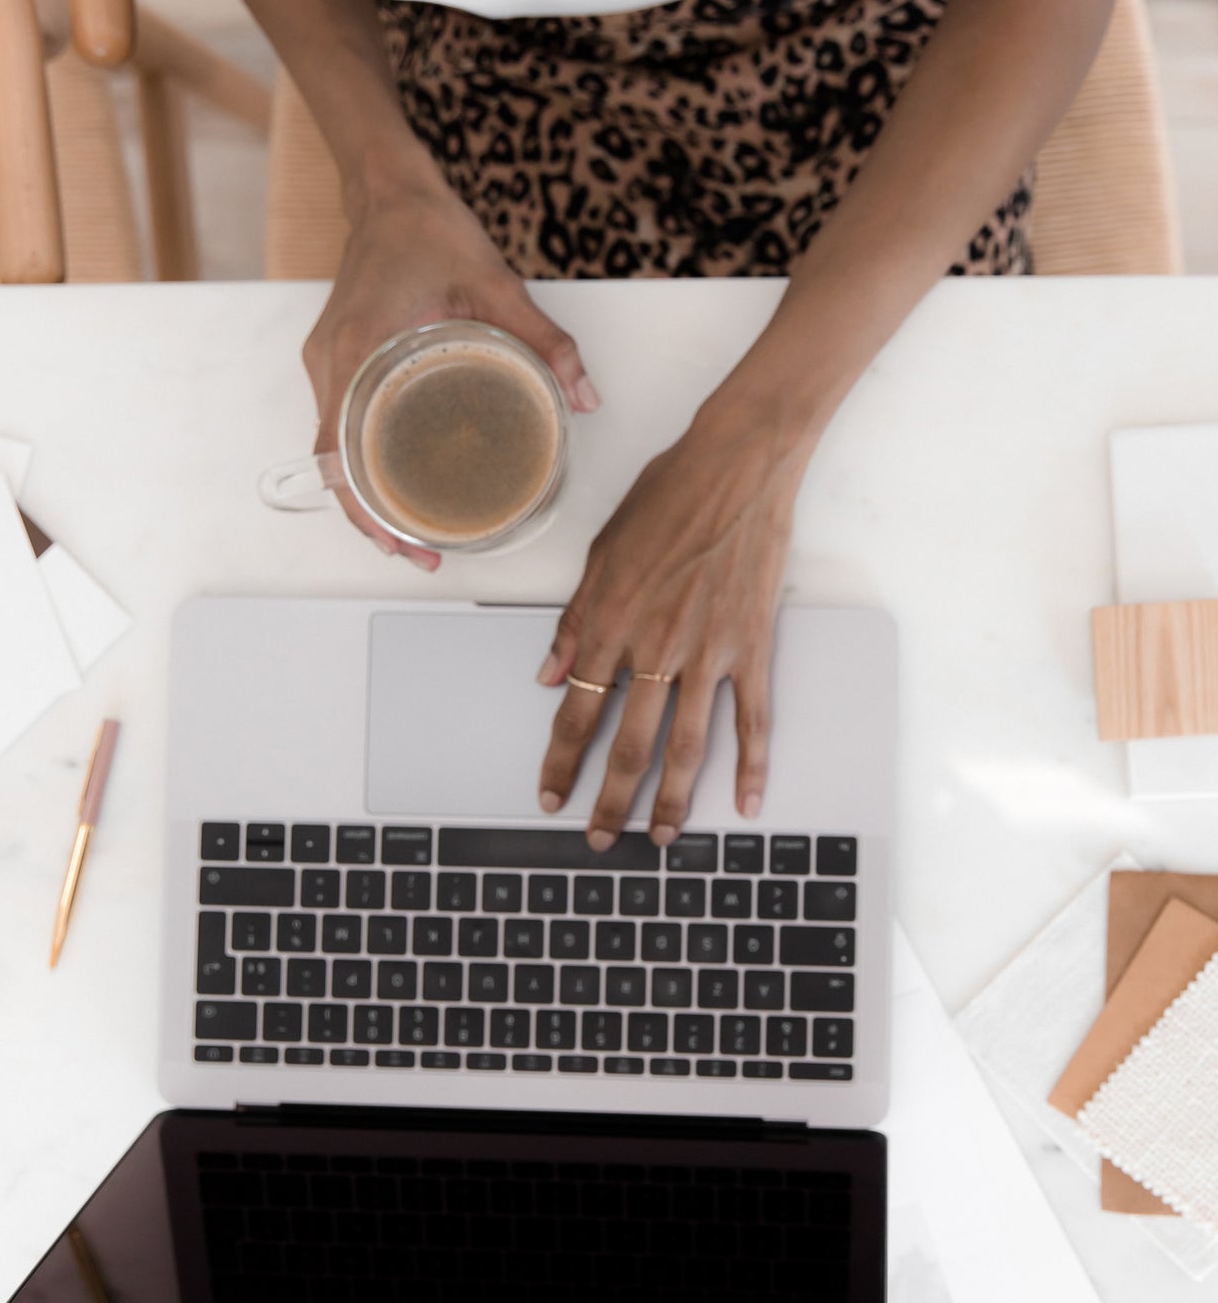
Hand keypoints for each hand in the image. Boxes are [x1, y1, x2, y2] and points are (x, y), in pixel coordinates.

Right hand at [302, 183, 598, 566]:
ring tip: (408, 533)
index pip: (342, 455)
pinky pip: (338, 426)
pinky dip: (360, 463)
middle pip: (334, 466)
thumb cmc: (428, 228)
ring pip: (332, 451)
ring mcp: (327, 363)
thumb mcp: (496, 284)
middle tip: (417, 554)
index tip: (400, 541)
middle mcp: (331, 363)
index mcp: (358, 350)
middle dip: (371, 518)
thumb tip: (584, 396)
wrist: (389, 188)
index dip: (367, 509)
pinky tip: (394, 483)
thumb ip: (546, 340)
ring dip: (364, 495)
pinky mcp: (334, 358)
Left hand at [536, 400, 804, 844]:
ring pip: (686, 746)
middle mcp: (658, 647)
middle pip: (628, 745)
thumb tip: (548, 675)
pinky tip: (744, 801)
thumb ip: (575, 621)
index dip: (560, 762)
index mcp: (613, 624)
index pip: (576, 712)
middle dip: (610, 800)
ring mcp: (710, 652)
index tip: (550, 796)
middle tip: (600, 838)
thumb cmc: (669, 496)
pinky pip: (753, 718)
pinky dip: (751, 764)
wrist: (738, 464)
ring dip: (671, 799)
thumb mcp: (602, 552)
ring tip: (661, 837)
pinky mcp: (752, 646)